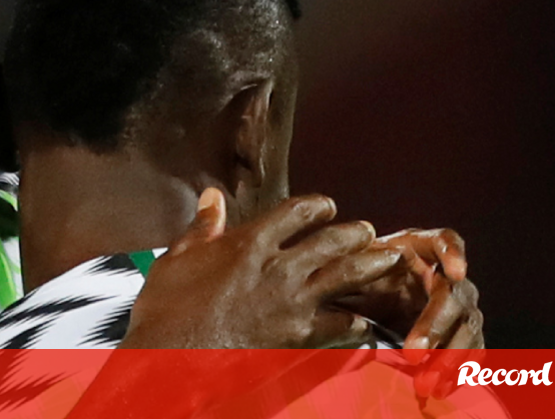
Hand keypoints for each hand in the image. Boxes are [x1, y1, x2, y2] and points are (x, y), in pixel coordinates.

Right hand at [122, 190, 402, 350]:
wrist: (171, 358)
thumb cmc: (166, 310)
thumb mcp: (176, 259)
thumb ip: (202, 228)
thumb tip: (212, 196)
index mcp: (249, 243)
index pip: (295, 212)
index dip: (317, 206)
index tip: (327, 206)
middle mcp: (278, 268)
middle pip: (331, 241)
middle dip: (353, 233)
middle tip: (368, 231)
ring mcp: (293, 304)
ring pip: (346, 278)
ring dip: (370, 266)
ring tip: (388, 260)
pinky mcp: (299, 337)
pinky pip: (343, 326)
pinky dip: (358, 323)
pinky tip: (366, 322)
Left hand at [331, 228, 484, 397]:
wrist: (359, 297)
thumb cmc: (351, 274)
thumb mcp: (344, 267)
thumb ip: (347, 269)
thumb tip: (337, 278)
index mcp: (417, 247)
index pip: (444, 241)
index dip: (454, 254)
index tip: (456, 274)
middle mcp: (444, 274)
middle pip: (454, 296)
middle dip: (436, 327)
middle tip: (413, 354)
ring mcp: (457, 304)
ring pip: (468, 327)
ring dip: (450, 357)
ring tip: (426, 383)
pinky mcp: (460, 332)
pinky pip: (470, 351)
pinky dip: (457, 371)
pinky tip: (440, 388)